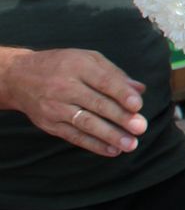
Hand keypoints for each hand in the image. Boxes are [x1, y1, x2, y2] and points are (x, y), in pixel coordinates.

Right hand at [0, 47, 145, 156]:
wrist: (20, 77)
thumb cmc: (62, 66)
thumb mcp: (87, 59)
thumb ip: (114, 73)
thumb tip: (140, 89)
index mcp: (78, 67)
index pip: (104, 81)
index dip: (122, 94)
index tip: (138, 105)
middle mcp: (65, 87)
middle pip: (97, 104)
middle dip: (120, 117)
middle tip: (140, 127)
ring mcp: (56, 107)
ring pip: (86, 123)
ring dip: (110, 135)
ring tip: (130, 144)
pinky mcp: (50, 124)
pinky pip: (74, 136)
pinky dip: (94, 144)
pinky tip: (112, 150)